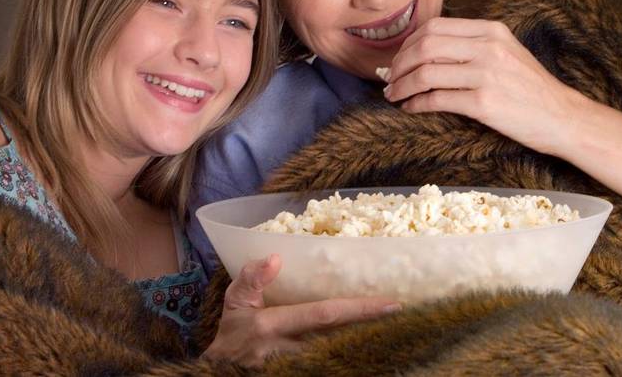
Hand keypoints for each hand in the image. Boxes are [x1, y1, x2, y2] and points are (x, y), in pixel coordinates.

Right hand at [202, 254, 400, 365]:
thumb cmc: (232, 332)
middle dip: (372, 329)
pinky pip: (331, 366)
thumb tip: (275, 257)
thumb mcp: (235, 302)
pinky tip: (371, 348)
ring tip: (395, 329)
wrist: (218, 374)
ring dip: (366, 345)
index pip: (323, 315)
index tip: (392, 302)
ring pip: (338, 356)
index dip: (359, 308)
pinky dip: (351, 358)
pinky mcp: (299, 374)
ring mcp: (294, 368)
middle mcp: (286, 351)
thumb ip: (251, 278)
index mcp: (271, 325)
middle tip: (403, 316)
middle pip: (340, 339)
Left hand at [383, 17, 579, 154]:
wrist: (562, 116)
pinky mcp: (483, 103)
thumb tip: (428, 49)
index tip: (399, 58)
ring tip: (394, 95)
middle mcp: (487, 47)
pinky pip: (436, 99)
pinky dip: (416, 103)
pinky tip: (410, 108)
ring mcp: (485, 74)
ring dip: (402, 85)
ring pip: (425, 73)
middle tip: (390, 78)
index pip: (435, 27)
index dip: (408, 42)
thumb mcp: (506, 52)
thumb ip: (473, 44)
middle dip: (399, 63)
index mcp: (490, 30)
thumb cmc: (531, 88)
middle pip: (424, 46)